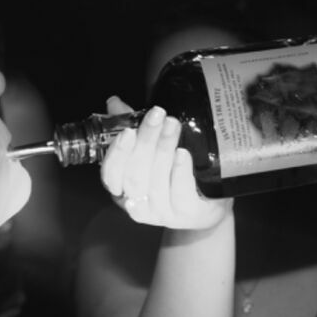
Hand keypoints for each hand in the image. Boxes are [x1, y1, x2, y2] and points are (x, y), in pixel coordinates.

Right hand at [96, 97, 232, 231]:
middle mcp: (138, 204)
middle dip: (146, 142)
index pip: (111, 174)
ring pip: (156, 182)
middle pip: (135, 175)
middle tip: (158, 115)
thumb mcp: (150, 148)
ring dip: (163, 150)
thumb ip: (131, 125)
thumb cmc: (171, 173)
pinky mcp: (185, 214)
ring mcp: (162, 212)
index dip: (117, 154)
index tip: (128, 130)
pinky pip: (179, 193)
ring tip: (173, 125)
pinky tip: (183, 154)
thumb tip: (114, 102)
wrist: (205, 204)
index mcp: (122, 187)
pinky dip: (179, 172)